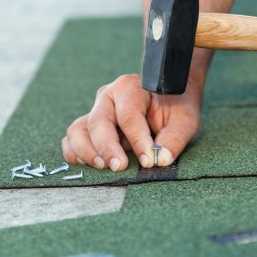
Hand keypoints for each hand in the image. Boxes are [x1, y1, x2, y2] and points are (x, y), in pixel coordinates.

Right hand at [62, 74, 201, 170]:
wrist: (168, 100)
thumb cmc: (175, 109)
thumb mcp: (184, 121)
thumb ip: (174, 139)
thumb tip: (161, 160)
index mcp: (130, 88)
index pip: (129, 115)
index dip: (138, 140)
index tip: (148, 161)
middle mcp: (107, 97)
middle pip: (98, 122)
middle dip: (107, 147)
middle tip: (119, 167)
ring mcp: (95, 112)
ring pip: (78, 131)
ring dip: (87, 152)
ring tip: (104, 168)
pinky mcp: (88, 128)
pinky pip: (71, 141)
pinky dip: (76, 155)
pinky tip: (92, 168)